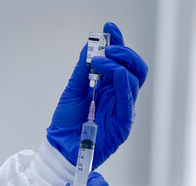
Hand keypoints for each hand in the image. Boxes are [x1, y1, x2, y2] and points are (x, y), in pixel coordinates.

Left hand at [46, 22, 147, 169]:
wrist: (61, 146)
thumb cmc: (66, 122)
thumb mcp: (73, 90)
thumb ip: (83, 70)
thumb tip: (89, 46)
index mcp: (107, 87)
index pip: (120, 62)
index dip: (118, 44)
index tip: (109, 28)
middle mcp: (118, 96)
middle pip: (134, 69)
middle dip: (124, 52)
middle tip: (109, 47)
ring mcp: (122, 108)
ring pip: (133, 80)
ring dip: (118, 65)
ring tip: (99, 62)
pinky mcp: (123, 122)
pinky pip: (129, 100)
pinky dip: (123, 82)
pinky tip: (113, 72)